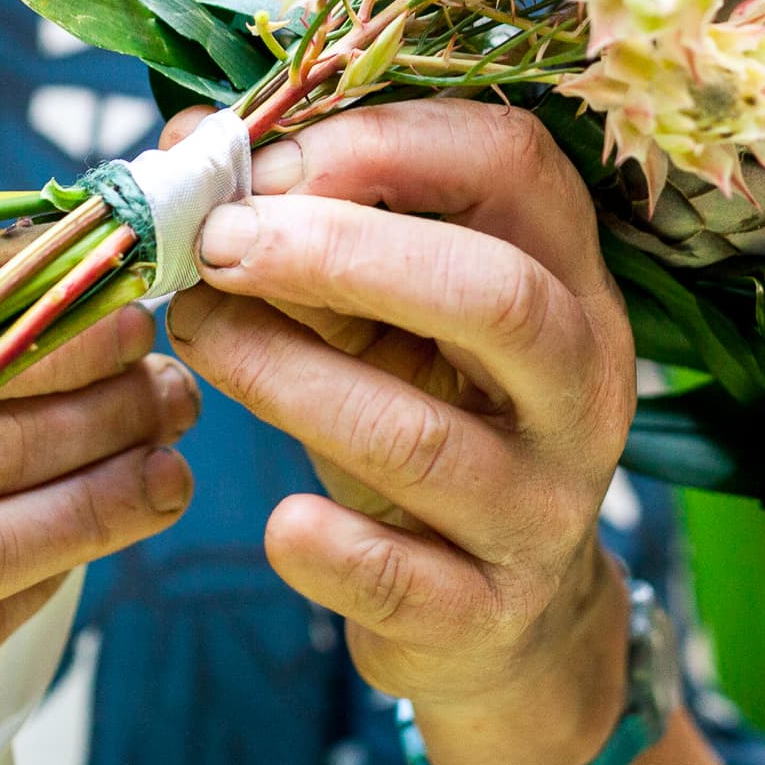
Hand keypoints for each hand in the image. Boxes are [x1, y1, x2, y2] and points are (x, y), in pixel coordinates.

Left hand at [163, 101, 641, 764]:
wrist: (496, 620)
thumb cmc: (424, 418)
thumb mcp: (383, 322)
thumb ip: (303, 238)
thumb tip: (183, 148)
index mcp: (568, 280)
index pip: (516, 164)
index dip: (385, 144)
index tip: (263, 160)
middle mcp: (581, 386)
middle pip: (494, 294)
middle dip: (340, 253)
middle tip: (216, 242)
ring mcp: (545, 507)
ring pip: (422, 435)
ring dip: (288, 377)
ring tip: (198, 336)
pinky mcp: (489, 613)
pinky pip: (400, 577)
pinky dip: (325, 545)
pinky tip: (279, 522)